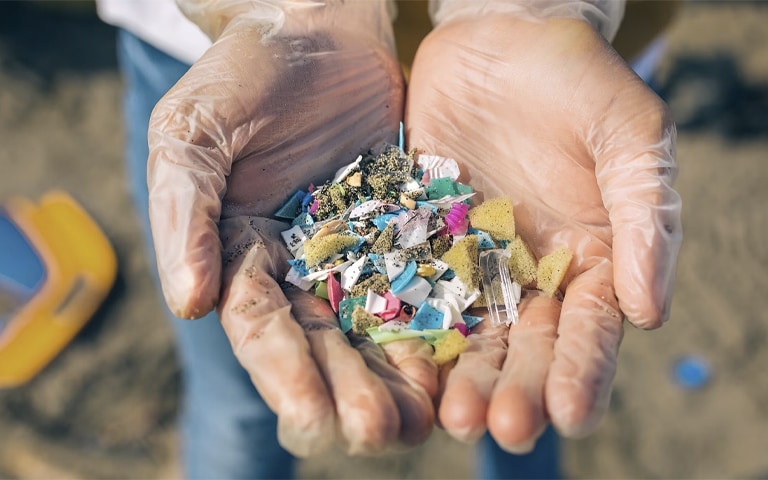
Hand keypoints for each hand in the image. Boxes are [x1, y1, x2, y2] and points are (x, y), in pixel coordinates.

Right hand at [147, 1, 435, 455]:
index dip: (283, 374)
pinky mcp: (406, 229)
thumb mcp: (193, 133)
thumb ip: (184, 213)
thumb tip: (188, 303)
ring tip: (425, 420)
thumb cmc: (244, 74)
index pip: (259, 326)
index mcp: (238, 254)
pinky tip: (459, 360)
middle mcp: (299, 267)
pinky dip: (437, 322)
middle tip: (381, 433)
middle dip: (350, 390)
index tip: (311, 418)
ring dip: (397, 375)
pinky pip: (424, 281)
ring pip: (376, 326)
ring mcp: (356, 251)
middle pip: (324, 342)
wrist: (319, 28)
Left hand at [406, 13, 681, 450]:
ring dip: (461, 377)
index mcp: (591, 258)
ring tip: (450, 415)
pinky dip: (408, 328)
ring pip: (468, 332)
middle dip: (516, 389)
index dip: (583, 372)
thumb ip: (645, 219)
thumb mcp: (629, 135)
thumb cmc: (577, 80)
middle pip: (526, 345)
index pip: (590, 328)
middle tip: (501, 427)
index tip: (570, 413)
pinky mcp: (421, 239)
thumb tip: (651, 314)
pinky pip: (413, 289)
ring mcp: (472, 260)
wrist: (500, 36)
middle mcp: (531, 272)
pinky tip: (399, 363)